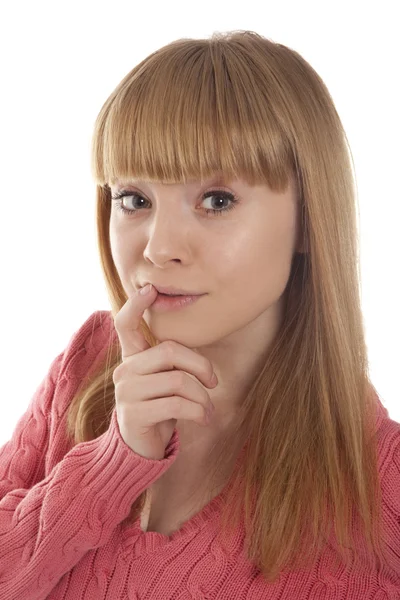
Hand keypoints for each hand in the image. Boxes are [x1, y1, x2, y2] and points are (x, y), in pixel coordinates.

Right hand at [112, 284, 217, 459]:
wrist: (141, 449)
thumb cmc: (160, 408)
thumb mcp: (165, 380)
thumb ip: (171, 362)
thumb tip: (199, 355)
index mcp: (132, 358)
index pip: (125, 324)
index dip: (136, 305)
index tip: (150, 289)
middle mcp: (125, 370)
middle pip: (170, 351)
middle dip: (201, 365)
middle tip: (213, 382)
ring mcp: (126, 392)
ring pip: (178, 380)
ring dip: (202, 397)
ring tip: (208, 409)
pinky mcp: (134, 415)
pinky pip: (178, 404)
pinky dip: (199, 412)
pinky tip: (203, 419)